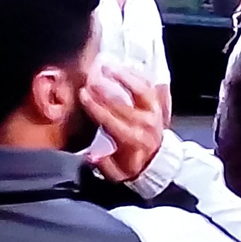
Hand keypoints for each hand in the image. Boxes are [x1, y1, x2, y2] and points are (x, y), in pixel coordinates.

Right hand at [79, 63, 163, 182]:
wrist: (157, 163)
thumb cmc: (133, 166)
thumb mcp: (118, 174)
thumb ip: (104, 165)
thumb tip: (90, 156)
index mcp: (133, 140)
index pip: (111, 120)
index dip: (96, 106)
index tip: (82, 94)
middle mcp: (145, 123)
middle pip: (122, 103)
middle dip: (103, 91)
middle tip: (89, 79)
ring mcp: (153, 112)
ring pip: (139, 90)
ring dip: (123, 77)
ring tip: (106, 67)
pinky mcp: (158, 105)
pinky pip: (148, 86)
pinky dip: (136, 76)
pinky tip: (123, 68)